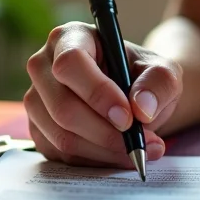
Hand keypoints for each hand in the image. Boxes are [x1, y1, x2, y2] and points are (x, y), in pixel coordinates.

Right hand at [24, 22, 180, 166]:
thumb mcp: (163, 72)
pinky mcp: (38, 130)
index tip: (128, 118)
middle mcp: (43, 66)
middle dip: (105, 132)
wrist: (134, 99)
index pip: (70, 63)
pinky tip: (118, 154)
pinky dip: (94, 161)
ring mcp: (36, 100)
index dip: (97, 93)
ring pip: (62, 137)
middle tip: (140, 143)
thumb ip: (159, 83)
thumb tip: (142, 108)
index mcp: (69, 38)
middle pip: (63, 107)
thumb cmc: (143, 78)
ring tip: (139, 150)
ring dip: (104, 151)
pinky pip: (61, 155)